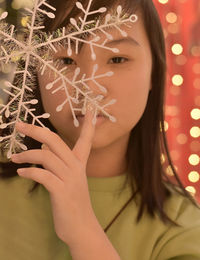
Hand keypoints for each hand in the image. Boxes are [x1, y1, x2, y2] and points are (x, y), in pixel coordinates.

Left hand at [11, 108, 95, 245]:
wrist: (81, 227)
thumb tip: (44, 150)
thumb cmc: (73, 202)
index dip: (88, 125)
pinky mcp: (61, 191)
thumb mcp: (69, 180)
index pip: (86, 140)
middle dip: (36, 130)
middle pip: (55, 141)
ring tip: (14, 158)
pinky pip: (42, 175)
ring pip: (46, 156)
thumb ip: (60, 164)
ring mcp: (69, 179)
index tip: (91, 109)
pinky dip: (29, 171)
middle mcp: (75, 168)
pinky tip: (21, 173)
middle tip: (19, 124)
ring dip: (26, 155)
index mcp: (79, 163)